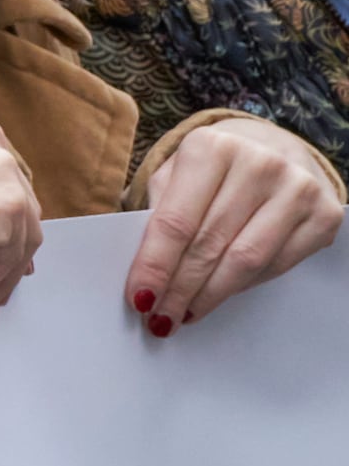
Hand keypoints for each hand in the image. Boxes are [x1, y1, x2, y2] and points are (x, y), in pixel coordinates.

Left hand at [129, 113, 344, 331]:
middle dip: (181, 288)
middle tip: (160, 318)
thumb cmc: (214, 167)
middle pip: (210, 244)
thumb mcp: (177, 173)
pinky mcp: (324, 215)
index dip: (156, 265)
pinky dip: (245, 286)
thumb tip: (145, 273)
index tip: (140, 299)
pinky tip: (221, 295)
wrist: (274, 147)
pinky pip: (278, 264)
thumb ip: (158, 213)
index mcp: (211, 148)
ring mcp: (297, 189)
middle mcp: (259, 164)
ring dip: (211, 295)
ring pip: (246, 261)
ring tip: (185, 313)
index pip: (176, 221)